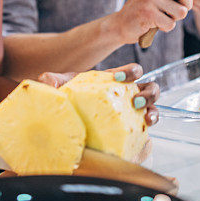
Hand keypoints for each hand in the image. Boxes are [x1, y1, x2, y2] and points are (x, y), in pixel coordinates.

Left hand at [37, 63, 158, 126]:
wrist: (67, 119)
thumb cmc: (70, 98)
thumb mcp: (62, 87)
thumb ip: (54, 81)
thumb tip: (46, 79)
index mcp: (114, 81)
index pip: (131, 72)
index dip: (131, 71)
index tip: (120, 78)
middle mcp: (126, 94)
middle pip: (149, 87)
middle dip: (148, 92)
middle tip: (135, 100)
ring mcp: (130, 112)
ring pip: (152, 105)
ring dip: (152, 108)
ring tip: (146, 116)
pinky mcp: (131, 128)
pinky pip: (145, 126)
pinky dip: (148, 126)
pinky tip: (144, 129)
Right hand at [108, 0, 198, 43]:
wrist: (121, 24)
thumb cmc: (146, 8)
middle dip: (185, 6)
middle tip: (172, 10)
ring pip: (182, 11)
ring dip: (174, 18)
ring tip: (161, 16)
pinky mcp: (147, 12)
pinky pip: (171, 24)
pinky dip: (165, 27)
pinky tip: (154, 23)